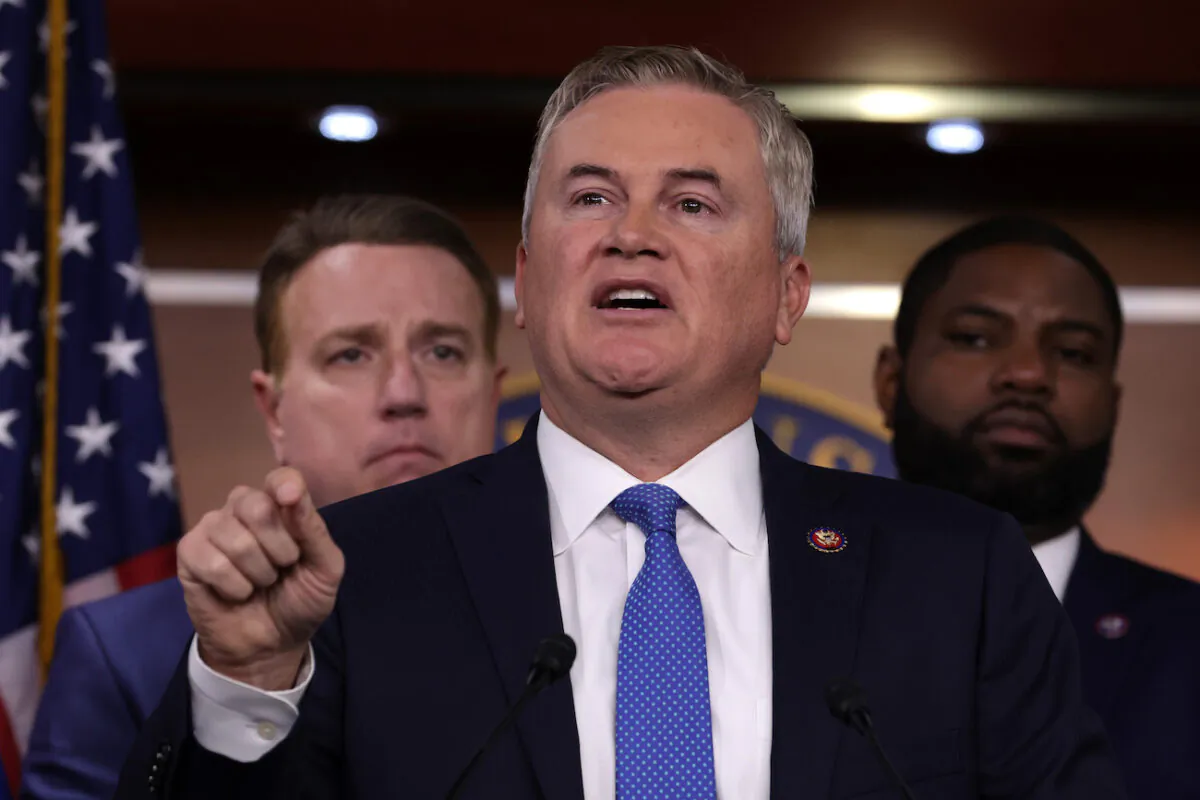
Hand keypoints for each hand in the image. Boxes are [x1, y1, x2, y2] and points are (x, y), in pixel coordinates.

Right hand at [177, 467, 344, 689]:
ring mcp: (213, 527)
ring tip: (259, 584)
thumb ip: (313, 530)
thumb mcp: (324, 569)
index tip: (289, 499)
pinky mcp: (188, 552)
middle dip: (279, 547)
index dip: (284, 485)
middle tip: (281, 569)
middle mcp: (243, 508)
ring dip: (257, 574)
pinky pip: (212, 562)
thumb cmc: (300, 601)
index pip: (280, 478)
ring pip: (235, 538)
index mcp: (280, 506)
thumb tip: (291, 492)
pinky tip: (235, 593)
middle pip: (256, 505)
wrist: (271, 644)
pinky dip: (233, 586)